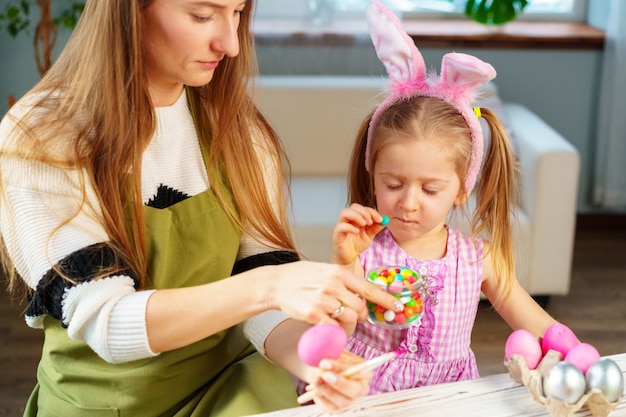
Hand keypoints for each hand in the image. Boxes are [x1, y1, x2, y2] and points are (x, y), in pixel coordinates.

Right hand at [264, 261, 401, 325]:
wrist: (277, 283)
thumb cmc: (301, 276)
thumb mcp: (325, 271)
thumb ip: (343, 281)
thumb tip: (362, 294)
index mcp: (339, 273)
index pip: (368, 288)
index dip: (385, 299)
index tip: (399, 306)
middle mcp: (333, 285)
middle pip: (360, 308)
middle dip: (362, 316)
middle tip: (356, 316)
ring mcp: (323, 300)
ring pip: (349, 319)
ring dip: (349, 324)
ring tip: (339, 319)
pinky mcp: (313, 314)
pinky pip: (333, 328)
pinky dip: (334, 330)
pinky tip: (328, 326)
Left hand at [302, 350, 370, 412]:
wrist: (320, 368)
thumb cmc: (330, 357)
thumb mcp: (333, 349)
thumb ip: (332, 348)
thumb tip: (325, 346)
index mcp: (363, 370)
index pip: (359, 370)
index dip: (342, 367)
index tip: (324, 363)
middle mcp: (360, 387)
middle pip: (356, 390)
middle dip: (339, 383)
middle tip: (323, 375)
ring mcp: (350, 399)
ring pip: (343, 401)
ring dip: (327, 391)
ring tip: (315, 380)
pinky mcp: (338, 407)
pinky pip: (331, 408)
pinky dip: (321, 399)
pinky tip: (314, 390)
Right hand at [332, 203, 385, 266]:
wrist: (349, 257)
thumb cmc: (357, 244)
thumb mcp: (369, 235)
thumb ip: (376, 227)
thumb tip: (384, 220)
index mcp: (355, 217)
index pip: (362, 208)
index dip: (371, 211)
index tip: (379, 219)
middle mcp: (347, 219)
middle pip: (353, 207)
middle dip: (364, 212)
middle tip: (371, 221)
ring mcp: (341, 226)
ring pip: (344, 213)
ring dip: (356, 216)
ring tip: (364, 224)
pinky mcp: (336, 234)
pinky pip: (340, 227)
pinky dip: (349, 227)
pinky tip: (357, 231)